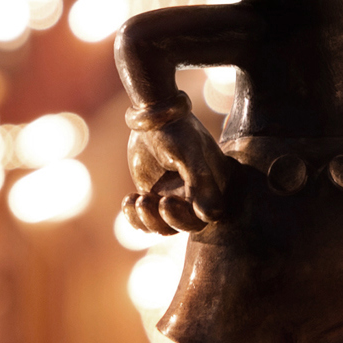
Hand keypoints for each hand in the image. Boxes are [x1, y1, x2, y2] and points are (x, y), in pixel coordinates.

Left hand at [123, 112, 229, 234]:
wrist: (156, 116)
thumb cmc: (178, 132)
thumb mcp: (190, 156)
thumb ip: (201, 184)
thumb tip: (211, 216)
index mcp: (214, 188)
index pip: (203, 218)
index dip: (184, 219)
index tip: (166, 201)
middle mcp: (197, 197)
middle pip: (183, 225)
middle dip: (163, 219)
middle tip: (145, 199)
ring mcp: (176, 198)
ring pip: (163, 226)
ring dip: (146, 220)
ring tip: (136, 200)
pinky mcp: (156, 196)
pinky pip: (146, 218)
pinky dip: (135, 216)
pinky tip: (129, 200)